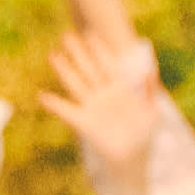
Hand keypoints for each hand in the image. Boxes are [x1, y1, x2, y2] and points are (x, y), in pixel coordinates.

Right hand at [47, 17, 166, 134]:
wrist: (132, 160)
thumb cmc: (144, 136)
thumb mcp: (152, 112)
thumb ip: (150, 90)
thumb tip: (150, 70)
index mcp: (120, 88)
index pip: (108, 64)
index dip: (99, 50)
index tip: (90, 34)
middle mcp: (103, 94)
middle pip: (88, 69)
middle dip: (78, 53)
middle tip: (66, 35)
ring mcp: (92, 107)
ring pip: (76, 84)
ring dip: (64, 70)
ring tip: (53, 55)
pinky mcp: (84, 122)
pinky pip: (66, 111)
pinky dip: (54, 104)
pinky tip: (42, 96)